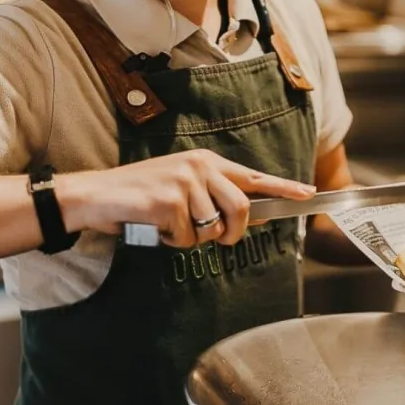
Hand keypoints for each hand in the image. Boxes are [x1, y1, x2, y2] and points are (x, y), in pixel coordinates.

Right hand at [63, 149, 315, 247]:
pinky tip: (154, 226)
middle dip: (232, 233)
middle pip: (241, 210)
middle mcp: (200, 167)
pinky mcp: (167, 201)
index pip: (254, 176)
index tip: (308, 193)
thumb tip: (247, 216)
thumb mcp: (182, 184)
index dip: (284, 187)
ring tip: (168, 224)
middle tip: (218, 238)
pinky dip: (171, 242)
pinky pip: (185, 238)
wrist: (96, 195)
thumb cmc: (141, 195)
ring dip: (191, 238)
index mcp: (207, 162)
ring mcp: (184, 182)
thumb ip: (214, 195)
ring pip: (211, 230)